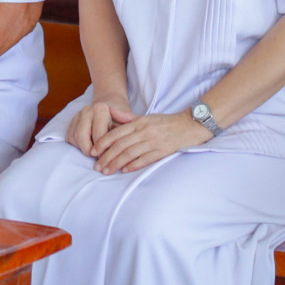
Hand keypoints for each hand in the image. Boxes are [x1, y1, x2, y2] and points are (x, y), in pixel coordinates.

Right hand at [66, 96, 130, 156]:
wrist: (110, 104)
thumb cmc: (120, 117)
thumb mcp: (127, 121)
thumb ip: (125, 131)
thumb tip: (120, 145)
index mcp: (100, 109)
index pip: (98, 135)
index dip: (103, 150)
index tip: (108, 157)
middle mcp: (86, 110)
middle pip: (81, 136)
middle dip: (89, 150)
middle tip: (98, 158)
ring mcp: (77, 115)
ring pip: (74, 137)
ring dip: (83, 149)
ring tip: (95, 153)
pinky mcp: (72, 122)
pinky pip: (70, 138)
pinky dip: (77, 146)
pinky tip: (88, 147)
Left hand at [89, 110, 213, 174]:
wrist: (190, 124)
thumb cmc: (166, 122)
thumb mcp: (147, 117)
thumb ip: (129, 119)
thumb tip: (112, 114)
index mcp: (139, 122)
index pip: (117, 133)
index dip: (103, 143)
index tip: (93, 151)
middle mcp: (145, 131)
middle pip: (121, 145)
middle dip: (107, 156)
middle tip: (97, 166)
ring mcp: (154, 141)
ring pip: (130, 153)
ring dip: (116, 163)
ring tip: (107, 171)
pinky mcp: (163, 151)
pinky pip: (145, 159)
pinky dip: (134, 165)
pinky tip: (124, 170)